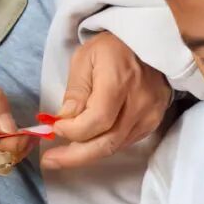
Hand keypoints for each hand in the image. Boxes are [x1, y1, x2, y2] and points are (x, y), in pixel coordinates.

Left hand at [44, 33, 171, 171]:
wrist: (150, 42)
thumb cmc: (112, 47)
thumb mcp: (85, 59)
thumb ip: (75, 93)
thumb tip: (64, 122)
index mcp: (119, 82)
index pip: (97, 121)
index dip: (73, 131)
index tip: (55, 128)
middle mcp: (139, 103)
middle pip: (107, 143)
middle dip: (75, 157)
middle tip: (51, 161)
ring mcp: (149, 115)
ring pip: (115, 147)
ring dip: (87, 154)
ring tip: (63, 155)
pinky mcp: (153, 122)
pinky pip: (124, 142)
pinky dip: (103, 145)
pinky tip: (87, 143)